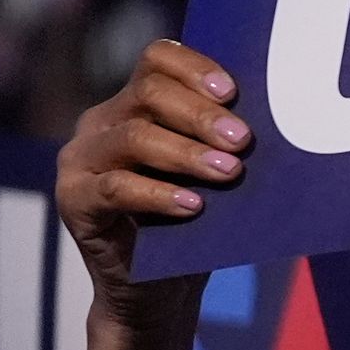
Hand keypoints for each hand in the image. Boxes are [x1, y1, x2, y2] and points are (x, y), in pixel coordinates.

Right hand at [56, 41, 248, 326]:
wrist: (159, 290)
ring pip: (134, 137)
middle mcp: (103, 122)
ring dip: (187, 153)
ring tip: (229, 171)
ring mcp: (81, 158)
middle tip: (243, 141)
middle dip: (202, 115)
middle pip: (149, 93)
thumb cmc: (196, 222)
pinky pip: (115, 188)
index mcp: (136, 103)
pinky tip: (193, 205)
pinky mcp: (73, 199)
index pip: (158, 59)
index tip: (235, 92)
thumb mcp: (213, 174)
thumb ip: (225, 142)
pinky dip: (158, 194)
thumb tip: (276, 120)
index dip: (195, 68)